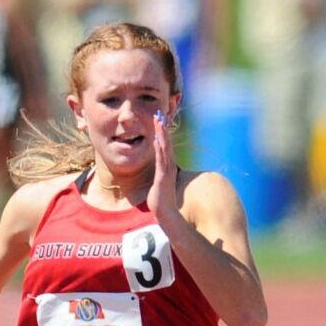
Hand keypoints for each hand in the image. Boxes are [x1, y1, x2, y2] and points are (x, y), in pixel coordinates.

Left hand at [147, 110, 176, 224]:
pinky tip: (157, 140)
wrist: (164, 211)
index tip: (158, 119)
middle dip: (161, 128)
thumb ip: (160, 174)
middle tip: (158, 113)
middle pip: (165, 142)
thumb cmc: (161, 198)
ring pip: (164, 148)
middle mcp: (168, 165)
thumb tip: (159, 169)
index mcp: (166, 165)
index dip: (161, 132)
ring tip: (158, 121)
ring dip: (161, 134)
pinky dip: (160, 150)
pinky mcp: (163, 177)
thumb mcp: (159, 182)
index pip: (164, 145)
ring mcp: (166, 170)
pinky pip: (161, 160)